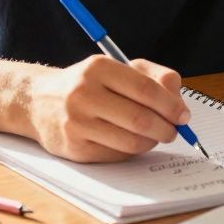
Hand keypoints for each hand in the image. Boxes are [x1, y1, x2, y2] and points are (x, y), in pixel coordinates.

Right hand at [26, 55, 189, 161]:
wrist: (39, 102)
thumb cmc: (88, 84)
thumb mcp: (116, 68)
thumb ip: (152, 76)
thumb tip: (179, 101)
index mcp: (98, 68)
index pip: (146, 89)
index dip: (171, 105)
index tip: (183, 115)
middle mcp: (84, 94)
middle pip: (140, 118)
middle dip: (166, 128)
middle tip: (175, 130)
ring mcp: (77, 123)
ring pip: (131, 141)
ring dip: (152, 142)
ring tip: (155, 135)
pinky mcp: (75, 148)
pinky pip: (117, 155)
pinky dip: (133, 151)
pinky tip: (131, 141)